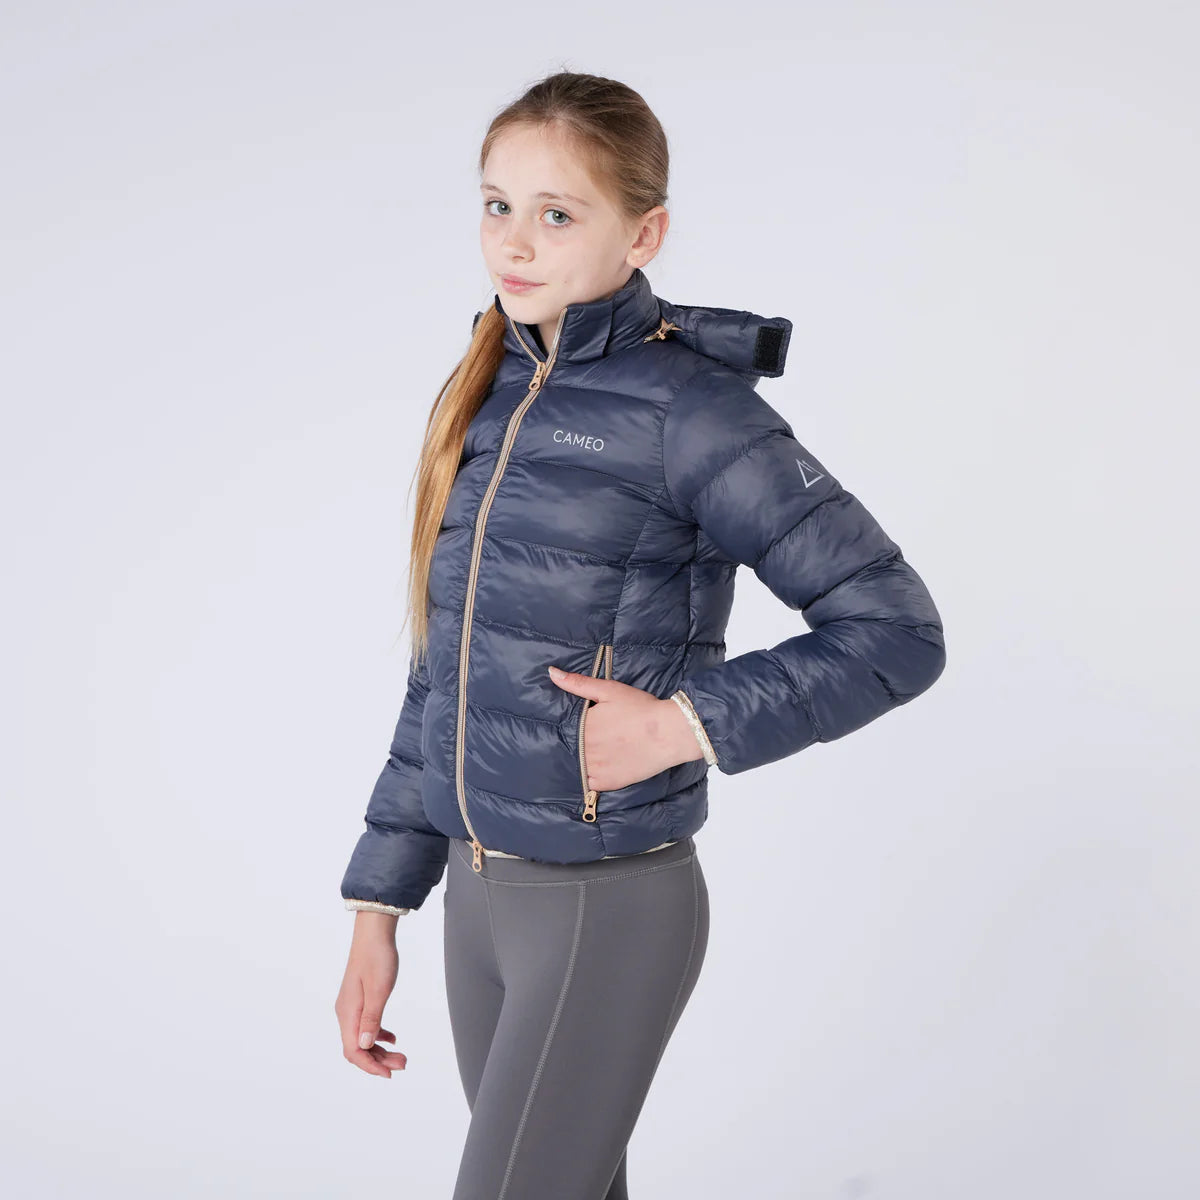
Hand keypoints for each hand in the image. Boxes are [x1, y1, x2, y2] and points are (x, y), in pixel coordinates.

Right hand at [334, 914, 408, 1077]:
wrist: (374, 933)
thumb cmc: (377, 958)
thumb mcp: (379, 989)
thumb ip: (372, 1019)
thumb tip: (365, 1046)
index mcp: (348, 1012)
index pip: (354, 1051)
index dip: (370, 1066)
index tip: (389, 1073)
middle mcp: (346, 1012)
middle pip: (359, 1048)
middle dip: (379, 1060)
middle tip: (403, 1063)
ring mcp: (352, 1006)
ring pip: (363, 1038)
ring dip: (380, 1050)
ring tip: (401, 1056)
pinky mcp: (359, 1000)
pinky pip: (366, 1025)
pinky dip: (378, 1034)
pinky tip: (392, 1037)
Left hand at [547, 664, 703, 792]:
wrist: (668, 733)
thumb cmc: (640, 708)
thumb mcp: (608, 690)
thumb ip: (578, 683)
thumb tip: (551, 672)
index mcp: (582, 727)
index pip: (566, 730)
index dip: (576, 727)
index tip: (588, 725)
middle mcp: (585, 750)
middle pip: (572, 748)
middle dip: (581, 743)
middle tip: (599, 737)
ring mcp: (595, 769)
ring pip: (578, 766)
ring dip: (584, 760)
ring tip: (600, 751)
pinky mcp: (608, 783)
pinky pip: (590, 784)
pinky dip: (592, 777)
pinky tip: (603, 767)